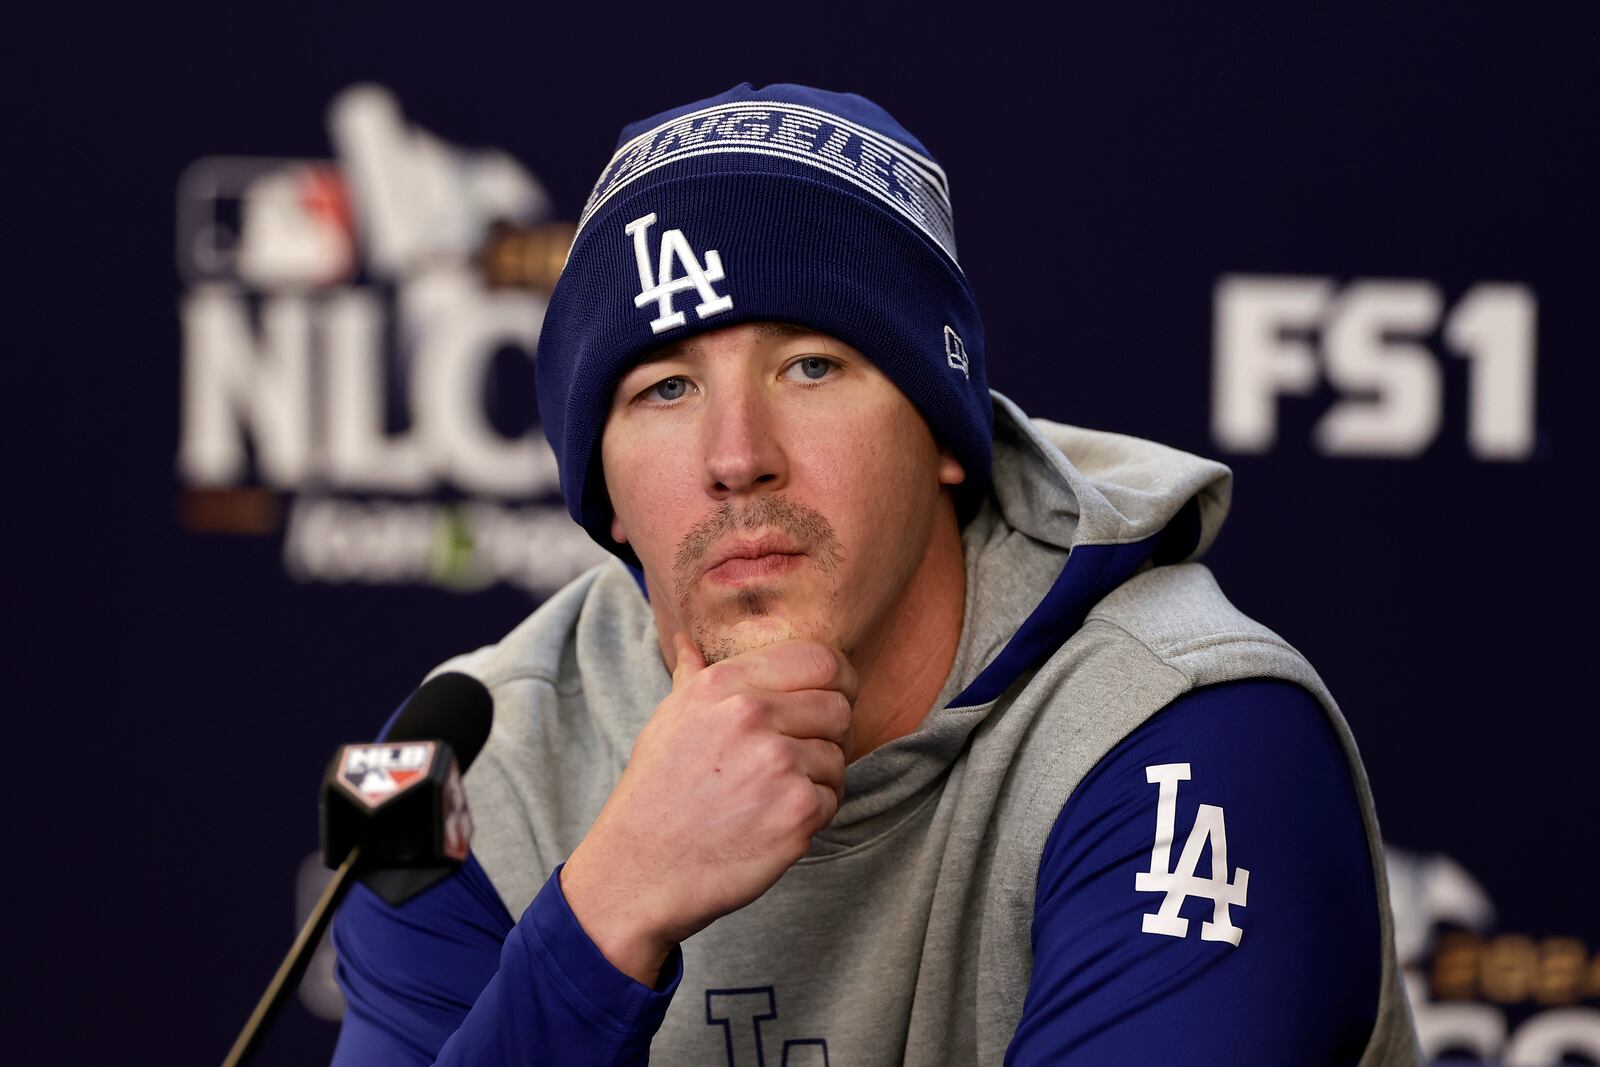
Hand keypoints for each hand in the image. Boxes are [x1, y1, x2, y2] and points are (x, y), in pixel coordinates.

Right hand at [559, 633, 855, 985]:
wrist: (639, 871)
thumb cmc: (654, 796)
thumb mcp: (667, 722)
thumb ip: (693, 676)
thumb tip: (689, 642)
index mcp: (723, 685)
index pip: (820, 658)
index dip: (838, 679)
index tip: (835, 698)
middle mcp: (752, 715)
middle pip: (839, 706)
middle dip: (830, 732)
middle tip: (800, 758)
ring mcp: (778, 763)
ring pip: (839, 755)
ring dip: (818, 778)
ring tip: (772, 796)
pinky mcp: (798, 810)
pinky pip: (834, 798)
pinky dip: (813, 814)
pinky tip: (772, 822)